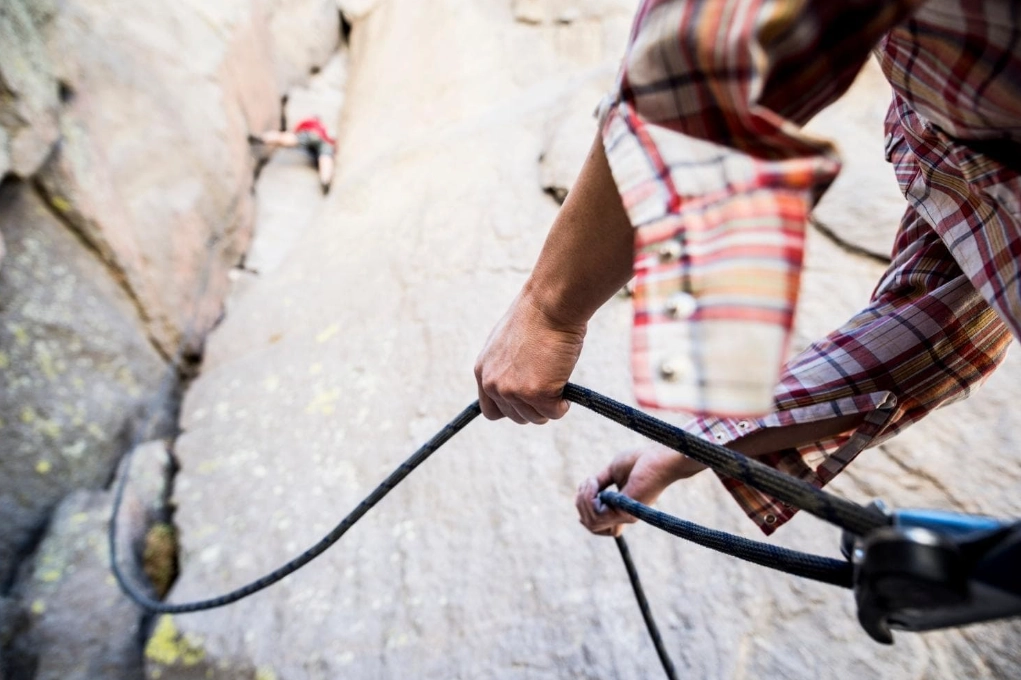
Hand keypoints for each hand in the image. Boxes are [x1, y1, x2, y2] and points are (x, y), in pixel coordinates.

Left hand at [474, 289, 585, 423]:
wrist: (550, 305)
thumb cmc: (536, 317)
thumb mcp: (508, 343)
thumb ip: (506, 367)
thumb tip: (521, 384)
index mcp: (483, 371)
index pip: (491, 410)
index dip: (512, 409)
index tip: (527, 402)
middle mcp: (493, 384)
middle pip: (516, 417)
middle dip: (535, 407)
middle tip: (549, 386)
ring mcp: (513, 390)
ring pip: (536, 418)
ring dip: (550, 405)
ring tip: (558, 379)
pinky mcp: (536, 393)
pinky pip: (554, 413)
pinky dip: (563, 404)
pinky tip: (565, 383)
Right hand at [575, 448, 706, 536]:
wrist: (658, 457)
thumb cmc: (639, 460)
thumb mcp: (612, 472)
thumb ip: (598, 485)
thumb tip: (582, 496)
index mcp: (622, 509)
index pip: (603, 530)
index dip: (587, 518)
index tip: (581, 497)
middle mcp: (623, 516)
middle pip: (592, 526)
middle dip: (581, 504)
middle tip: (587, 484)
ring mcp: (624, 515)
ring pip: (592, 522)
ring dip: (584, 500)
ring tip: (591, 481)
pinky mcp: (624, 512)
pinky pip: (596, 513)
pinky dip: (589, 497)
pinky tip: (594, 482)